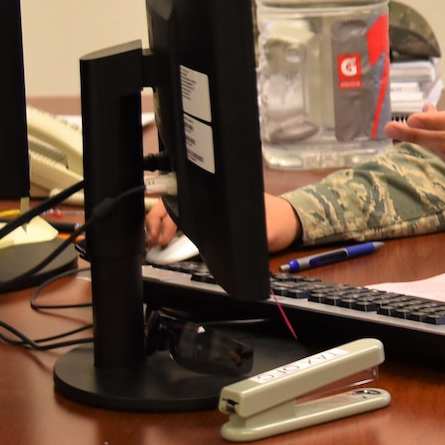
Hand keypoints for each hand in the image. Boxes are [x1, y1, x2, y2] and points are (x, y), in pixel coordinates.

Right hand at [144, 193, 300, 251]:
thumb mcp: (264, 232)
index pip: (183, 196)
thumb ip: (248, 239)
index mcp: (220, 195)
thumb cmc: (279, 220)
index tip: (161, 233)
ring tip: (155, 243)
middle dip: (157, 219)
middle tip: (153, 240)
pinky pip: (186, 222)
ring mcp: (210, 208)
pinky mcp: (212, 220)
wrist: (290, 223)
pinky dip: (171, 230)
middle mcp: (211, 198)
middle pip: (174, 203)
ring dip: (161, 224)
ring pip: (176, 211)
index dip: (166, 214)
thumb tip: (228, 249)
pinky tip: (165, 242)